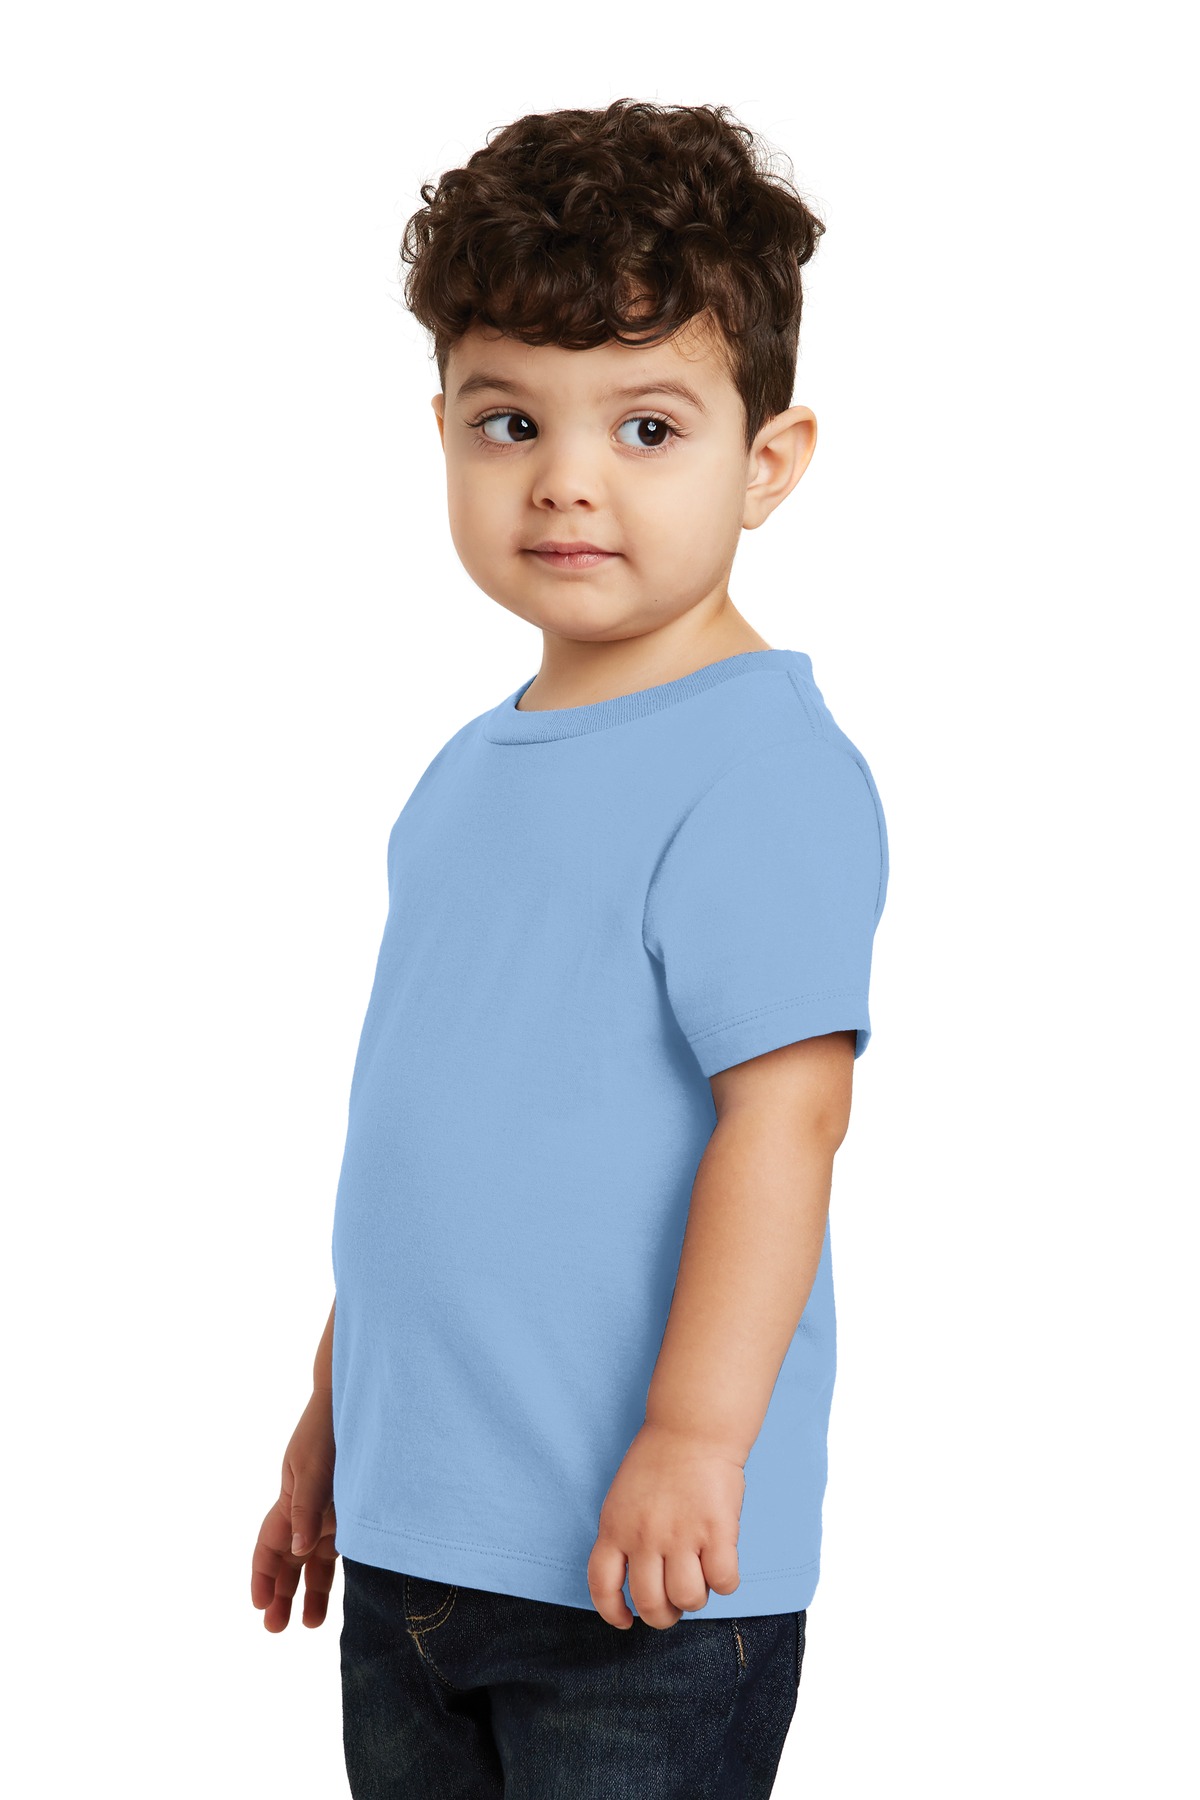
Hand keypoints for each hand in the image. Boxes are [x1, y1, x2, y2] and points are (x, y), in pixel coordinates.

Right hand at [250, 1387, 337, 1631]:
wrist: (359, 1399)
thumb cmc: (331, 1428)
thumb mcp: (316, 1466)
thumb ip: (308, 1508)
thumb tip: (298, 1551)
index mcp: (290, 1499)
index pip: (269, 1546)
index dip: (261, 1575)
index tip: (259, 1605)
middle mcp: (308, 1510)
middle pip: (288, 1560)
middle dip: (279, 1593)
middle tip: (276, 1628)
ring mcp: (331, 1511)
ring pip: (314, 1559)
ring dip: (310, 1591)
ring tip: (311, 1624)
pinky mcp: (355, 1510)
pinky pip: (341, 1548)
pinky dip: (336, 1571)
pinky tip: (343, 1594)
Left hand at [586, 1421, 744, 1629]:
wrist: (692, 1427)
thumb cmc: (658, 1459)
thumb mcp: (622, 1498)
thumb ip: (624, 1537)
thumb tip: (637, 1582)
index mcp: (615, 1527)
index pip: (602, 1585)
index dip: (613, 1612)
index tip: (626, 1620)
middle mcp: (644, 1536)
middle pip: (650, 1604)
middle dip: (664, 1614)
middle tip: (674, 1602)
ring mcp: (681, 1534)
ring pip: (688, 1599)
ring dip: (696, 1597)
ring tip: (700, 1574)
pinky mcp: (717, 1530)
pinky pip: (724, 1581)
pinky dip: (726, 1581)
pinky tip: (723, 1563)